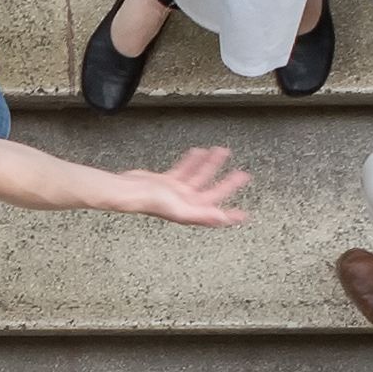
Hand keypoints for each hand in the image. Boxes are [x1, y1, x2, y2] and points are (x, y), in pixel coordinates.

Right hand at [115, 146, 252, 227]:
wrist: (129, 190)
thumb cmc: (150, 202)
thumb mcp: (180, 209)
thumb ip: (202, 215)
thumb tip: (221, 219)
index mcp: (191, 212)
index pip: (216, 215)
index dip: (230, 216)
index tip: (244, 215)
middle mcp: (186, 202)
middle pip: (212, 192)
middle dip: (228, 183)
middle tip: (241, 174)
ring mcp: (178, 191)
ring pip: (200, 176)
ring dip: (211, 165)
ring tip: (221, 152)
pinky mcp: (168, 181)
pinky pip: (186, 169)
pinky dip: (193, 161)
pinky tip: (198, 153)